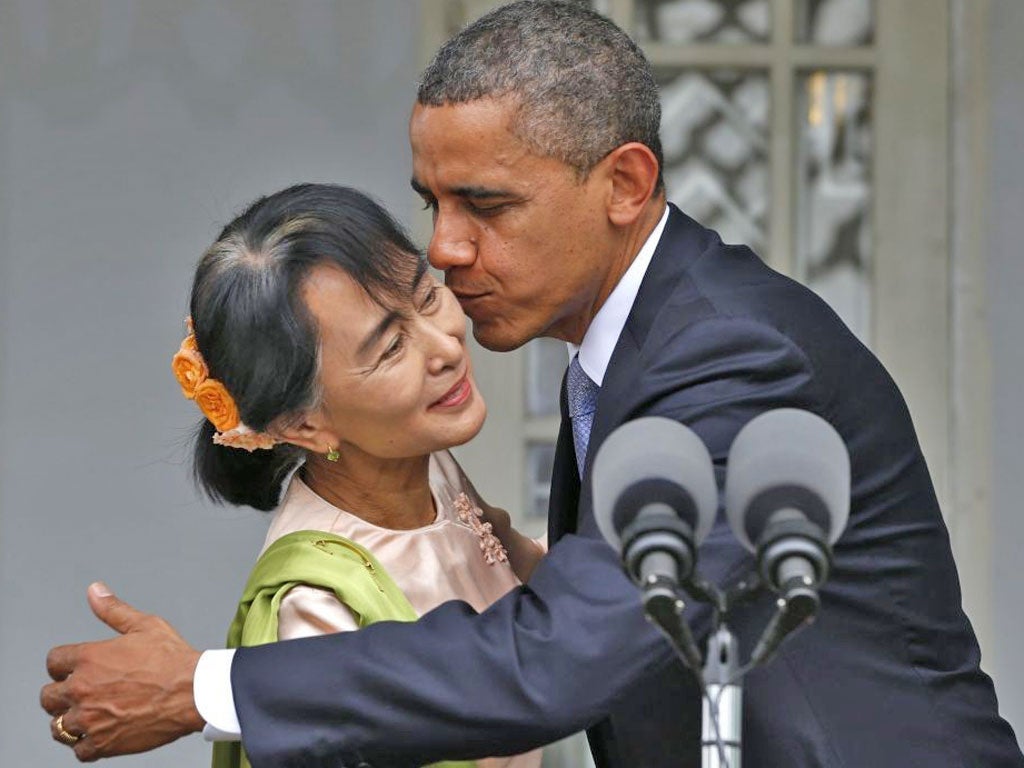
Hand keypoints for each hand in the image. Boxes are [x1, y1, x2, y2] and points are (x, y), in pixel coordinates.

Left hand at [40, 583, 204, 760]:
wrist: (194, 692)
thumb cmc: (173, 659)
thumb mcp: (145, 625)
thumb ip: (113, 610)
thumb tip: (95, 591)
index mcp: (88, 659)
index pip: (53, 662)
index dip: (64, 664)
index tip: (75, 669)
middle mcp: (82, 690)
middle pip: (47, 697)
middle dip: (61, 694)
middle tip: (82, 693)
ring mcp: (90, 719)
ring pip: (58, 726)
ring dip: (70, 720)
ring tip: (87, 716)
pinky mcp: (102, 743)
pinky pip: (79, 750)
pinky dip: (86, 744)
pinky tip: (100, 734)